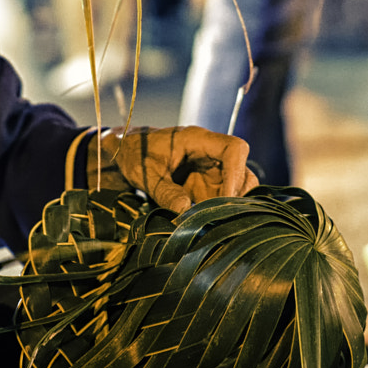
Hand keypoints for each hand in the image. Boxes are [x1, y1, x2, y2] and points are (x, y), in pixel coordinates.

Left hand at [92, 127, 258, 212]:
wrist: (125, 155)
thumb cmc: (135, 154)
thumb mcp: (146, 173)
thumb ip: (165, 191)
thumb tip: (185, 212)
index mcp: (198, 141)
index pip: (234, 149)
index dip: (236, 173)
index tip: (226, 198)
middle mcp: (209, 156)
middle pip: (242, 171)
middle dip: (238, 195)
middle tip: (222, 216)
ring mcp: (209, 173)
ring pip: (236, 188)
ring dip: (230, 207)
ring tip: (214, 224)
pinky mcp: (203, 188)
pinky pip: (221, 201)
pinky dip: (219, 214)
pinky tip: (208, 226)